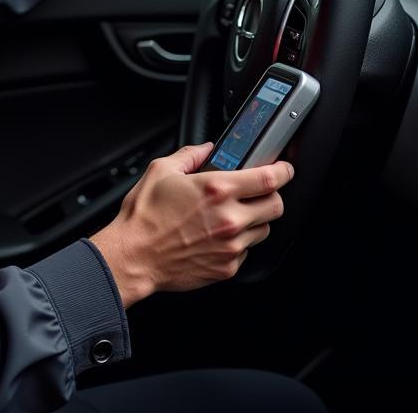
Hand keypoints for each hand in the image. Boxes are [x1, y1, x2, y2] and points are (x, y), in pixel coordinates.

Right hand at [88, 143, 292, 307]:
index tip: (284, 169)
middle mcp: (229, 218)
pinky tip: (219, 235)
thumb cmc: (144, 217)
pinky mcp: (227, 268)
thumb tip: (205, 148)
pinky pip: (247, 251)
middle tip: (258, 192)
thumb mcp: (161, 170)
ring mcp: (231, 246)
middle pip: (276, 206)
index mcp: (216, 190)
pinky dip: (239, 242)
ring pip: (265, 230)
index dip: (283, 171)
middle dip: (271, 196)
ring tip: (233, 215)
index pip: (269, 179)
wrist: (134, 257)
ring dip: (255, 220)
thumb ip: (190, 155)